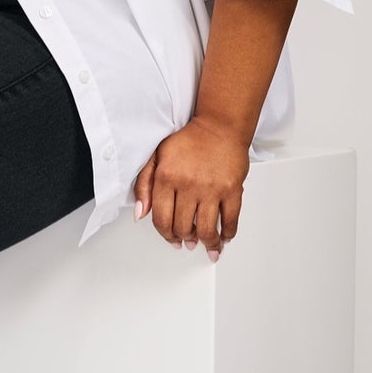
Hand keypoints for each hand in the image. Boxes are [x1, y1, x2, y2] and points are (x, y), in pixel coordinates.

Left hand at [132, 115, 248, 259]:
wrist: (219, 126)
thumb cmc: (189, 141)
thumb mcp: (156, 157)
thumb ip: (143, 185)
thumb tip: (140, 214)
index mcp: (166, 177)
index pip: (161, 219)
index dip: (165, 234)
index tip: (171, 238)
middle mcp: (188, 185)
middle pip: (182, 227)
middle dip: (184, 239)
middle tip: (187, 242)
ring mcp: (211, 188)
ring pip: (206, 229)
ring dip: (206, 243)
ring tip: (208, 246)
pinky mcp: (232, 189)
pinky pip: (231, 220)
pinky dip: (227, 233)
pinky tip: (224, 237)